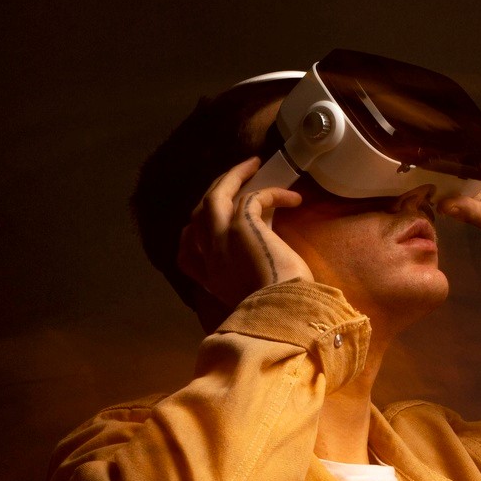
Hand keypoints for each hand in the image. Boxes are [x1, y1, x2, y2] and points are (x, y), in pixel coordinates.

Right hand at [177, 156, 313, 310]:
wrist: (283, 316)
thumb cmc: (278, 311)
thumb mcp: (253, 295)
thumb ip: (247, 278)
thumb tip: (265, 254)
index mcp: (208, 279)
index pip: (186, 251)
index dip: (195, 232)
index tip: (211, 225)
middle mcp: (207, 257)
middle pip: (199, 214)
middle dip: (216, 193)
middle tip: (235, 180)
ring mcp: (219, 239)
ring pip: (216, 194)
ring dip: (234, 176)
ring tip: (253, 165)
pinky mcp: (240, 226)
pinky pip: (253, 196)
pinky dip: (273, 192)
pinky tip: (294, 198)